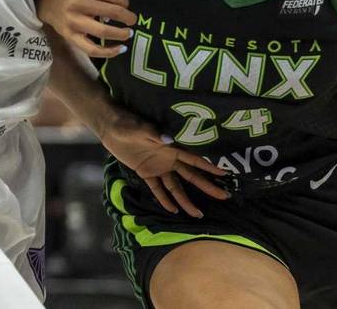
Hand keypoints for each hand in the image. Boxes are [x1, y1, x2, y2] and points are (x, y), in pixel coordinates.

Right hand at [37, 0, 135, 57]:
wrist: (47, 0)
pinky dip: (108, 52)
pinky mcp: (70, 36)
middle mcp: (78, 3)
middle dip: (128, 18)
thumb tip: (123, 4)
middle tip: (132, 20)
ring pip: (103, 31)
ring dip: (121, 34)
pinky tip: (120, 49)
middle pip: (113, 12)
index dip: (126, 2)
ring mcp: (73, 21)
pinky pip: (91, 49)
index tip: (125, 5)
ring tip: (129, 33)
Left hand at [100, 112, 229, 216]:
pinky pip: (157, 189)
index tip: (224, 174)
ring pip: (176, 187)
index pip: (195, 160)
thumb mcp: (139, 128)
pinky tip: (173, 210)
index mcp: (171, 148)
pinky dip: (164, 199)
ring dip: (185, 200)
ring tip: (197, 213)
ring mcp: (158, 167)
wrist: (111, 127)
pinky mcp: (146, 173)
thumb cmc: (127, 124)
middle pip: (191, 176)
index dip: (209, 167)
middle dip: (206, 186)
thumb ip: (153, 134)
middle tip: (222, 196)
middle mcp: (169, 159)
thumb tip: (169, 140)